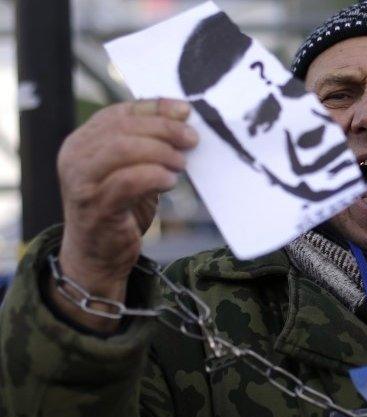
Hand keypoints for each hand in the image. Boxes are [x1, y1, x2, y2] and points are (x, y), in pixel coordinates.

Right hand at [55, 98, 197, 330]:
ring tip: (181, 163)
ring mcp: (81, 182)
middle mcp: (75, 157)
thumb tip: (183, 114)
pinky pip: (127, 181)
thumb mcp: (133, 170)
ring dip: (160, 152)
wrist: (97, 257)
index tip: (186, 111)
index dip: (156, 108)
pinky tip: (170, 181)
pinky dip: (154, 176)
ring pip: (123, 149)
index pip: (121, 112)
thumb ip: (149, 143)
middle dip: (164, 130)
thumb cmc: (119, 210)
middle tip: (191, 139)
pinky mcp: (95, 206)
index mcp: (83, 142)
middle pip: (124, 128)